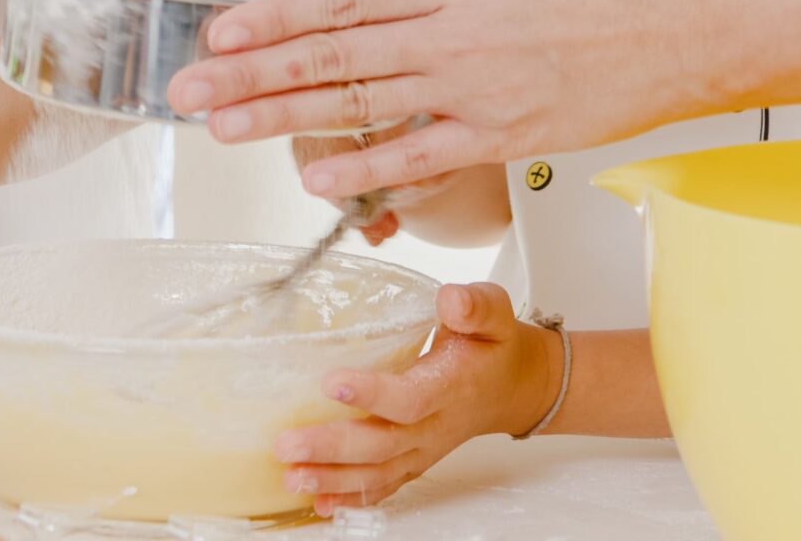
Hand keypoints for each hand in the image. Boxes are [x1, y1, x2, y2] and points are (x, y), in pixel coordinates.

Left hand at [169, 0, 724, 196]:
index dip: (273, 15)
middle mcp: (456, 32)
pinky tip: (315, 177)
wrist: (703, 25)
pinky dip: (366, 169)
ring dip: (285, 120)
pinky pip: (423, 156)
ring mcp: (478, 88)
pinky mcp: (507, 134)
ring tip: (223, 130)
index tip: (220, 27)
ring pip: (363, 107)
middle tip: (188, 89)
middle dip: (252, 72)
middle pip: (334, 56)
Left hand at [275, 283, 559, 512]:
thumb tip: (451, 299)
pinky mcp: (414, 460)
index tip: (332, 382)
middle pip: (384, 444)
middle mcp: (437, 425)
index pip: (412, 398)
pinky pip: (384, 486)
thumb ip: (476, 305)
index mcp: (453, 386)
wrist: (511, 387)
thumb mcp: (494, 313)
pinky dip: (351, 497)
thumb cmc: (493, 347)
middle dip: (334, 448)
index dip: (374, 394)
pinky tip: (318, 501)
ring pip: (379, 473)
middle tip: (288, 444)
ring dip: (333, 478)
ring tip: (291, 476)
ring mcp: (424, 449)